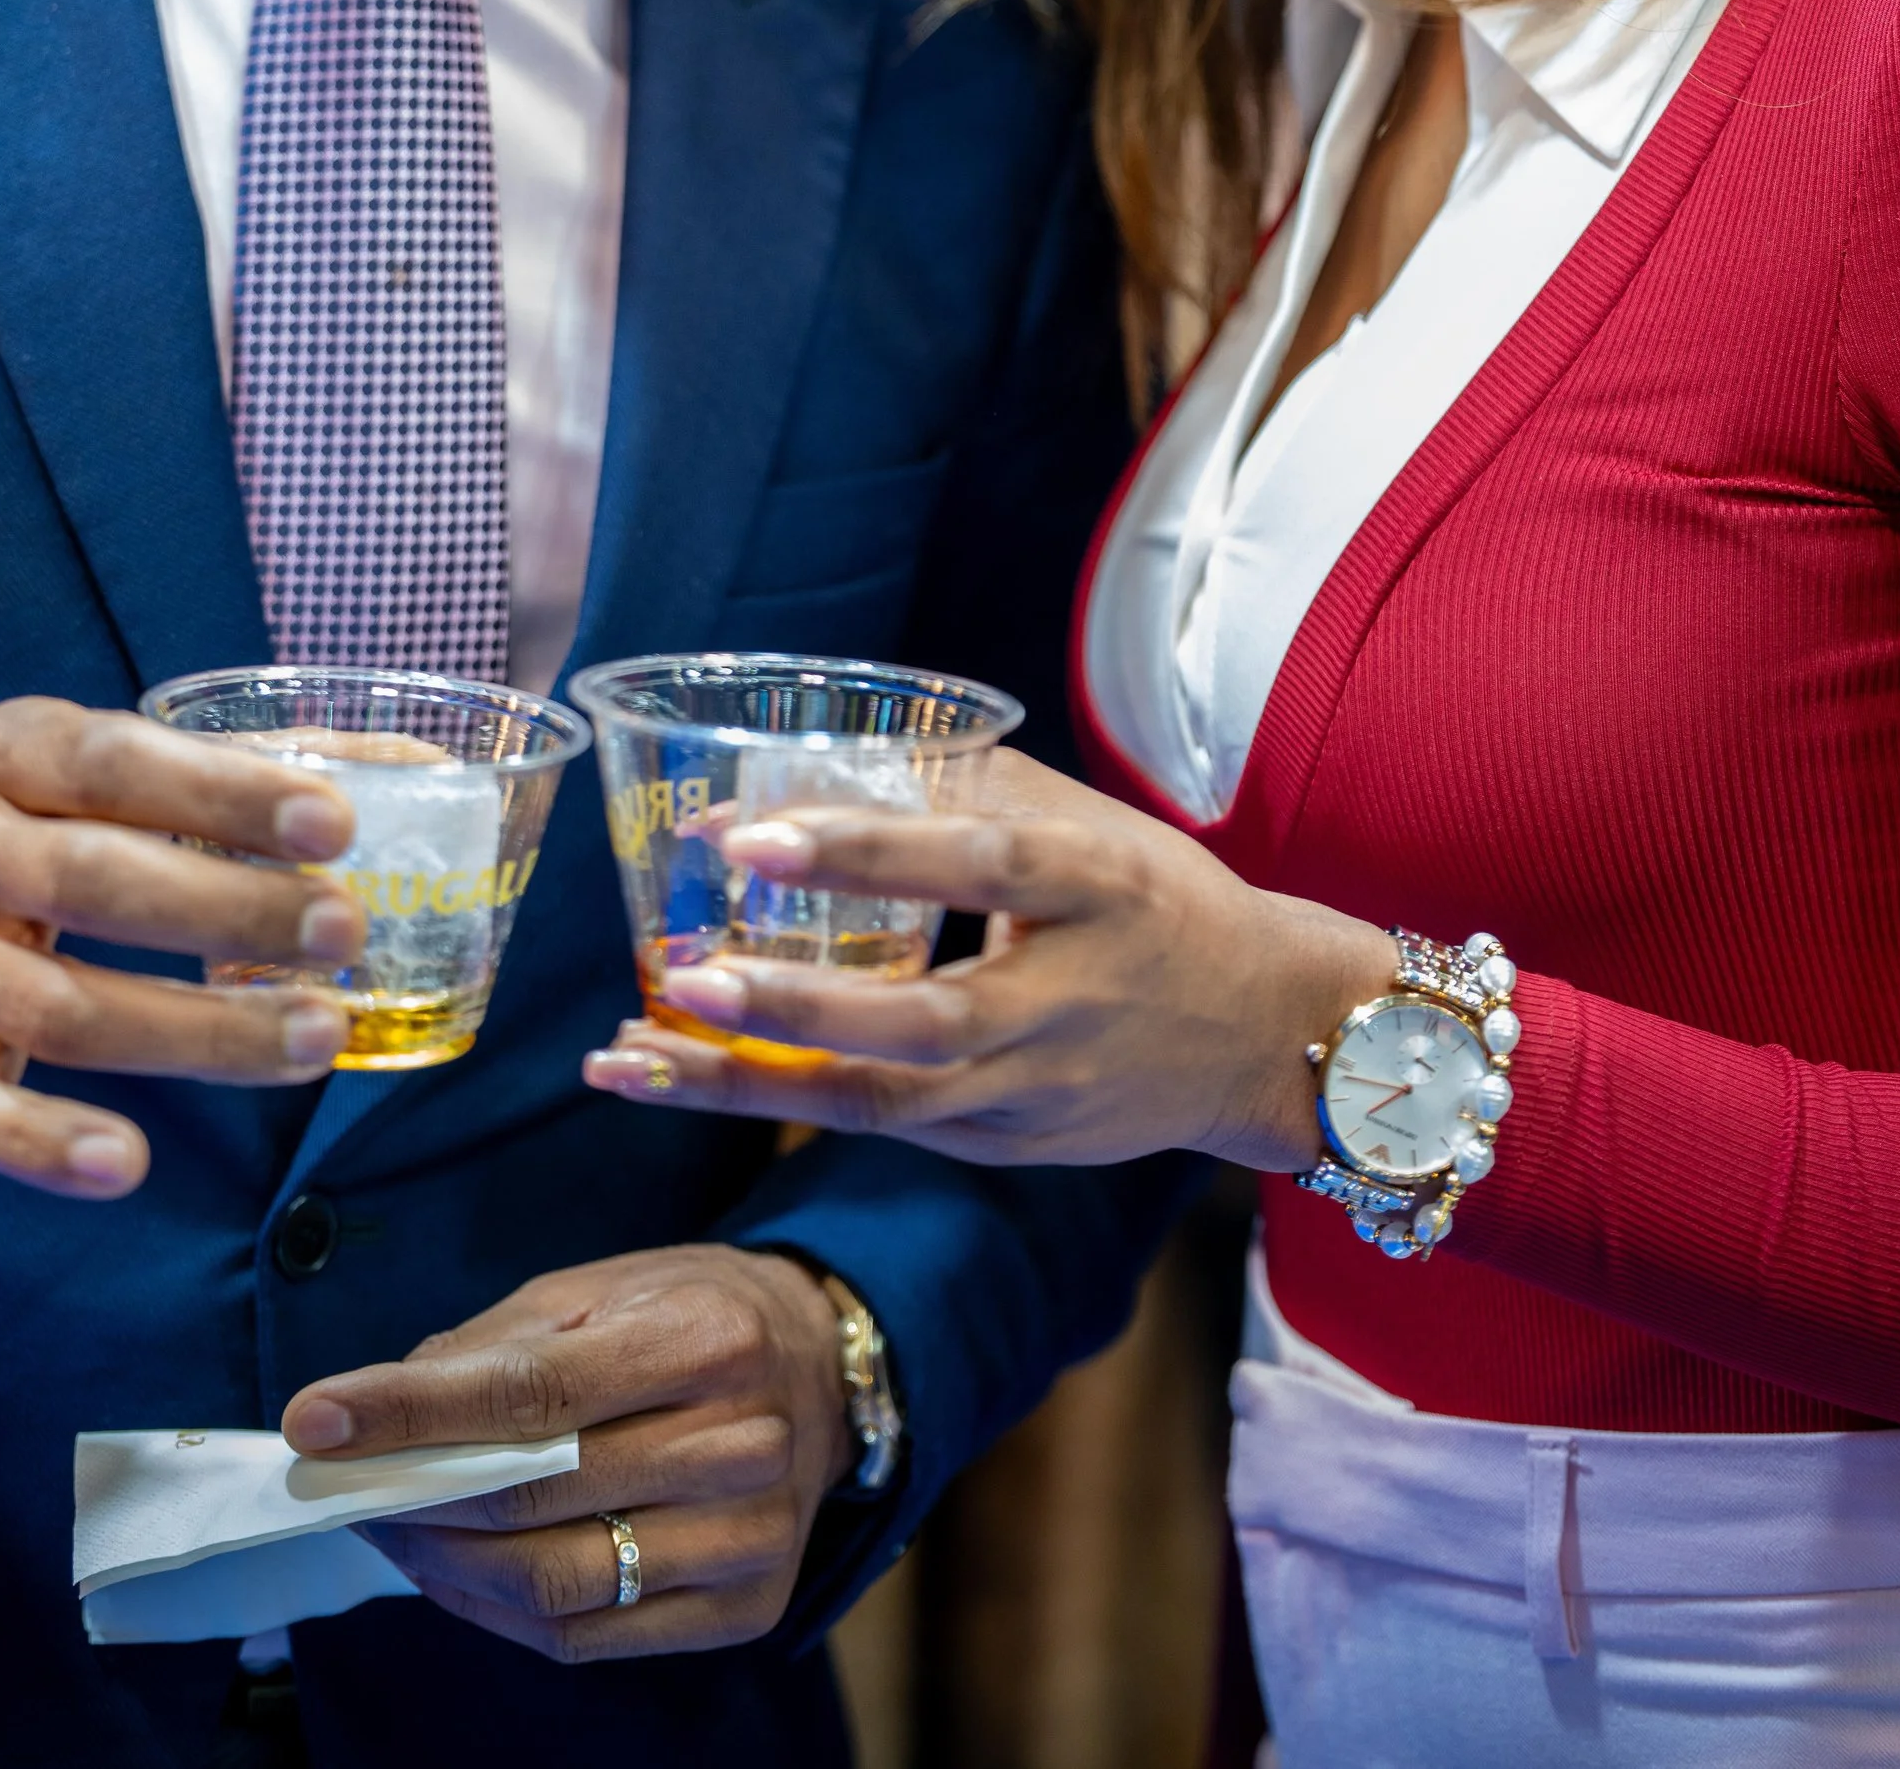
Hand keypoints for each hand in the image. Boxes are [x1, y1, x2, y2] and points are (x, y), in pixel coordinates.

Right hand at [0, 696, 362, 1196]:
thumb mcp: (71, 757)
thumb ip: (217, 767)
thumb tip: (398, 771)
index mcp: (11, 757)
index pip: (121, 765)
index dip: (225, 793)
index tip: (334, 820)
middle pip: (98, 886)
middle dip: (229, 911)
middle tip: (346, 930)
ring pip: (64, 1008)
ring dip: (195, 1033)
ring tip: (316, 1040)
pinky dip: (45, 1145)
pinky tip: (128, 1165)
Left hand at [283, 1243, 851, 1660]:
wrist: (825, 1373)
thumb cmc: (693, 1314)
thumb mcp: (604, 1285)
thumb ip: (497, 1342)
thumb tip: (383, 1401)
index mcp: (704, 1339)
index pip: (528, 1391)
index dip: (410, 1411)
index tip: (314, 1419)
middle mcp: (739, 1445)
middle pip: (531, 1496)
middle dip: (408, 1495)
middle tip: (337, 1484)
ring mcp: (747, 1541)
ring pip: (552, 1584)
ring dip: (439, 1565)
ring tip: (388, 1529)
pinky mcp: (743, 1610)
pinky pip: (587, 1637)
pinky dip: (496, 1612)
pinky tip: (455, 1572)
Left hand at [582, 754, 1394, 1170]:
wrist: (1269, 1038)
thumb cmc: (1161, 904)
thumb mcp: (1092, 825)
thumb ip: (970, 786)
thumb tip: (826, 754)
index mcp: (1097, 888)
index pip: (976, 864)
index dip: (865, 850)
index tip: (749, 835)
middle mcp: (1065, 1003)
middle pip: (922, 1021)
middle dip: (795, 1008)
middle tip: (683, 977)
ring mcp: (1034, 1093)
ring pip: (881, 1100)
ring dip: (749, 1082)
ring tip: (630, 1054)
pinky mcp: (1002, 1145)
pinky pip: (880, 1121)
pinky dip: (778, 1101)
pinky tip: (683, 1072)